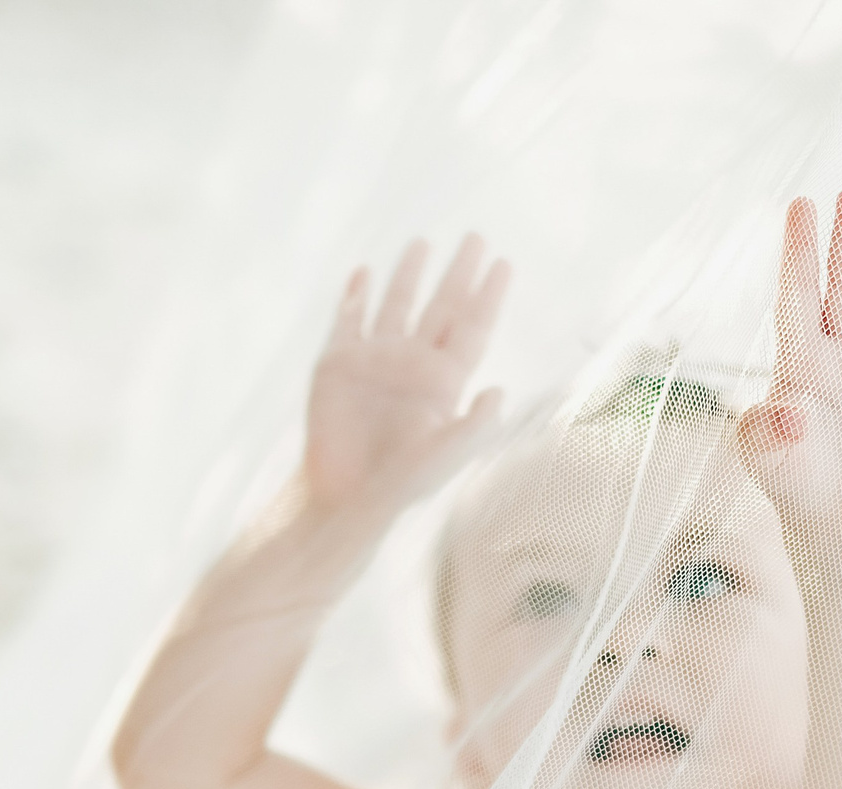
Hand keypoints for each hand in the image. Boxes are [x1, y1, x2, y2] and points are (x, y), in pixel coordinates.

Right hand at [302, 235, 508, 514]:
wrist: (345, 498)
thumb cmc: (400, 486)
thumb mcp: (444, 457)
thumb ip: (474, 426)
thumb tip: (499, 391)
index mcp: (444, 382)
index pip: (473, 327)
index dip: (489, 295)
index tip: (504, 263)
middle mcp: (413, 365)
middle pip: (443, 307)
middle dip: (459, 272)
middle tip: (476, 237)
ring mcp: (375, 361)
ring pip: (398, 305)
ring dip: (410, 274)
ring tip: (422, 242)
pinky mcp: (337, 365)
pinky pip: (348, 320)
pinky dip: (355, 295)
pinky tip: (364, 272)